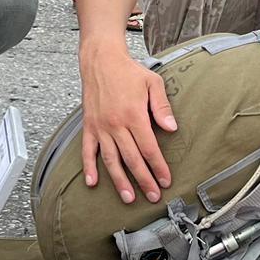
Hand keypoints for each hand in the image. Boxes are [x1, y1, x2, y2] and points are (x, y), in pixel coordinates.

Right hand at [79, 48, 176, 204]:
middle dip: (144, 180)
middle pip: (132, 159)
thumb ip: (162, 107)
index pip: (149, 148)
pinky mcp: (89, 126)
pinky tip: (93, 182)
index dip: (158, 167)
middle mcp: (116, 124)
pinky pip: (88, 151)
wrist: (101, 60)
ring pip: (111, 160)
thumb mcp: (153, 83)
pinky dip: (89, 167)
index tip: (165, 180)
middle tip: (152, 196)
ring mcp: (100, 127)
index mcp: (134, 115)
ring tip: (128, 198)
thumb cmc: (129, 71)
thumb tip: (171, 128)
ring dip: (120, 181)